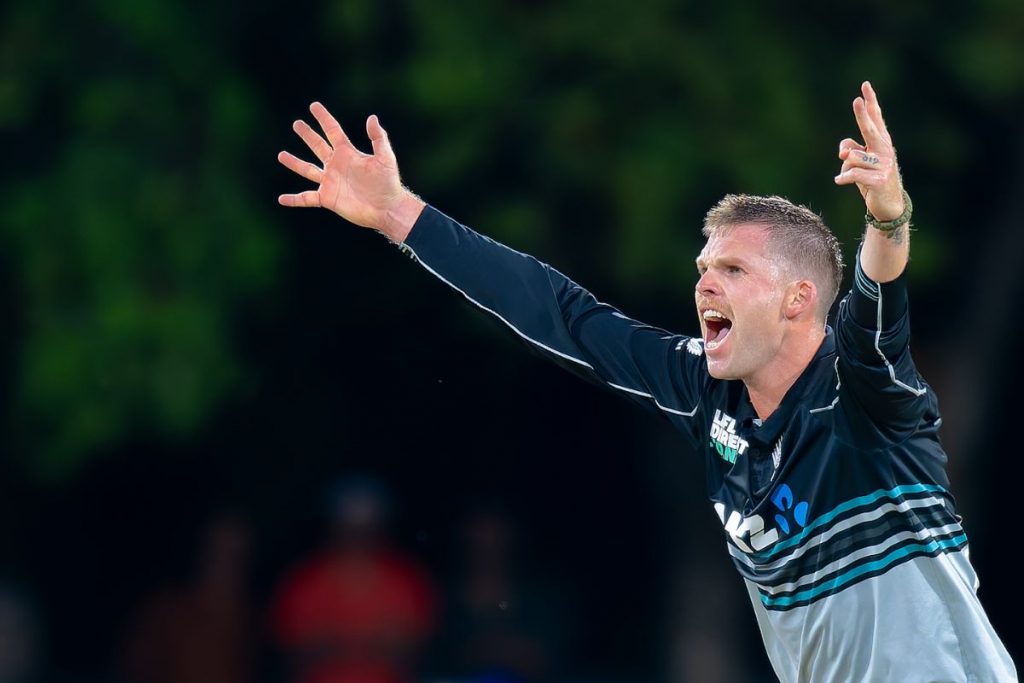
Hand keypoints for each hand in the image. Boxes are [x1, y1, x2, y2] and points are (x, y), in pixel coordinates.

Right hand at [278, 103, 422, 240]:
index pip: (333, 131)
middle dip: (308, 135)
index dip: (323, 118)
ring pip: (307, 170)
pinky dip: (294, 199)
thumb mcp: (385, 158)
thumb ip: (378, 138)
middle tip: (297, 124)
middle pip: (318, 146)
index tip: (314, 106)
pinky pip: (306, 198)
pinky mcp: (328, 198)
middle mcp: (337, 165)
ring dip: (294, 163)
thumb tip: (371, 117)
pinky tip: (281, 199)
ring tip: (281, 155)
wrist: (387, 209)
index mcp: (348, 153)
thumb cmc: (388, 183)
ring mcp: (330, 182)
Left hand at [834, 82, 903, 220]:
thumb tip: (844, 152)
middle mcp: (884, 150)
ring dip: (845, 168)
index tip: (865, 85)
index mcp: (881, 142)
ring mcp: (884, 165)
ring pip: (852, 157)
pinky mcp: (879, 180)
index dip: (870, 102)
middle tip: (856, 100)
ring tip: (849, 175)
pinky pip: (853, 174)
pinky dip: (842, 178)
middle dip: (862, 115)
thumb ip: (850, 151)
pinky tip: (839, 181)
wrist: (887, 204)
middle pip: (870, 129)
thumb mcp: (859, 163)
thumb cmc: (871, 179)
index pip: (875, 118)